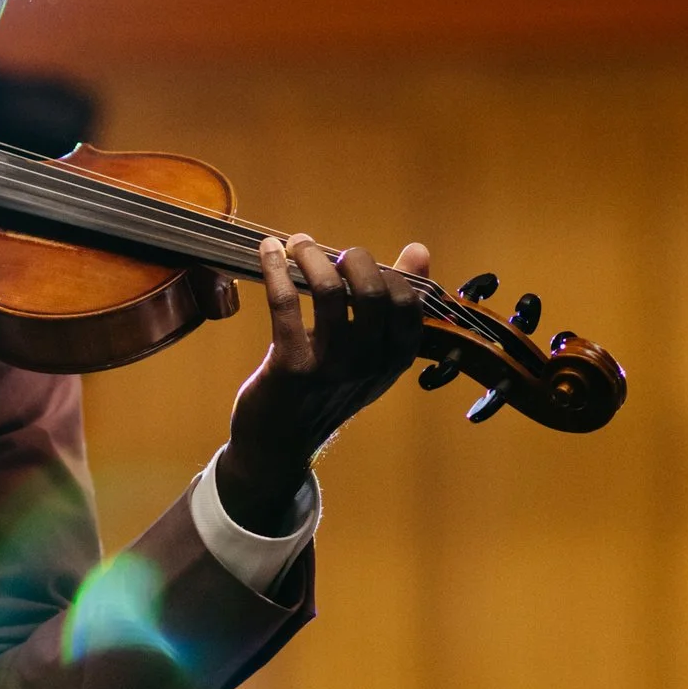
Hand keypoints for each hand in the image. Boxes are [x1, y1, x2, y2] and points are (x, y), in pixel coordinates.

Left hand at [218, 234, 431, 525]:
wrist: (279, 444)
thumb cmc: (324, 390)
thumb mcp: (367, 354)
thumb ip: (390, 304)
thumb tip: (419, 250)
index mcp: (395, 360)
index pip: (409, 303)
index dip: (387, 272)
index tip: (359, 263)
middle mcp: (370, 364)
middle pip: (374, 292)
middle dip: (354, 259)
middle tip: (327, 251)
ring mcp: (332, 366)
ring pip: (331, 292)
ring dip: (312, 257)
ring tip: (297, 243)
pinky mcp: (292, 365)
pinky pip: (286, 303)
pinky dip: (276, 268)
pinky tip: (268, 251)